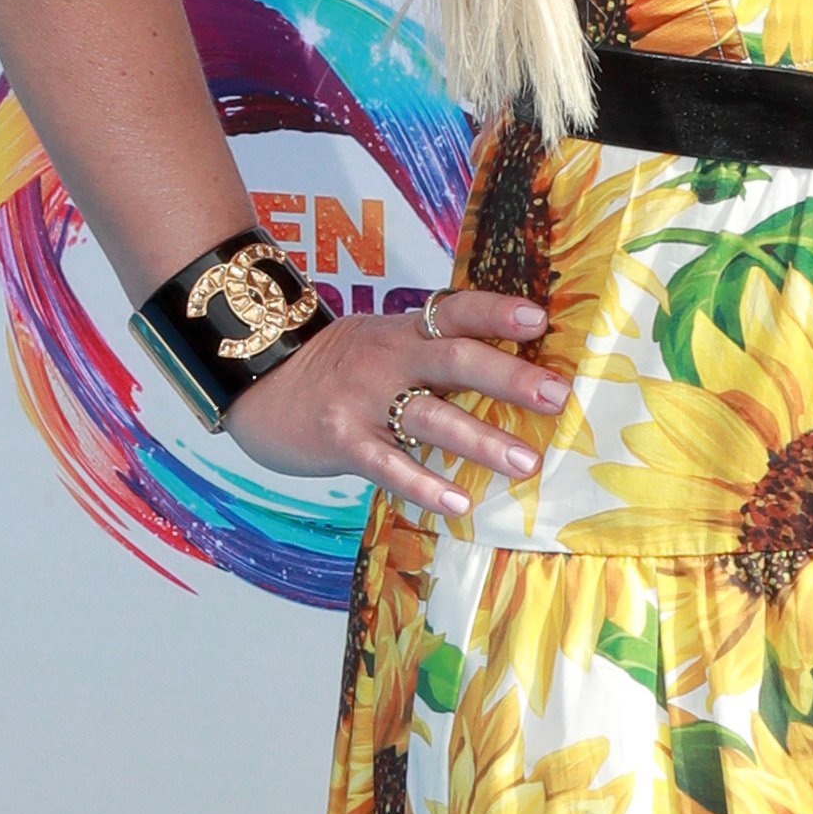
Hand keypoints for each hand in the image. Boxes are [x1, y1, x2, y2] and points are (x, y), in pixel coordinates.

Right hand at [225, 287, 564, 519]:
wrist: (256, 384)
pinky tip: (459, 502)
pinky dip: (425, 484)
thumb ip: (434, 352)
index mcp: (403, 331)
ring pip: (430, 416)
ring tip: (526, 462)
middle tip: (556, 396)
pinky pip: (389, 465)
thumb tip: (510, 375)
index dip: (496, 311)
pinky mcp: (342, 440)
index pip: (455, 310)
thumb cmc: (338, 371)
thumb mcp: (383, 344)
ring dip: (481, 440)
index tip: (540, 319)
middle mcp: (388, 358)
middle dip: (508, 377)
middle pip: (454, 360)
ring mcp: (364, 399)